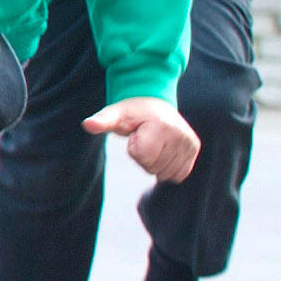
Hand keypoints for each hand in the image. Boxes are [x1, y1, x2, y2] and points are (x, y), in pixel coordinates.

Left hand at [84, 95, 199, 181]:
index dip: (133, 149)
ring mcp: (190, 142)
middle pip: (153, 167)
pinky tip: (163, 151)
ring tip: (154, 143)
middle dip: (143, 157)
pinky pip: (178, 174)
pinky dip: (167, 168)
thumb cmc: (131, 112)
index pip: (143, 156)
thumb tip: (87, 124)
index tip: (135, 135)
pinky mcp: (194, 148)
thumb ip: (102, 121)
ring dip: (155, 164)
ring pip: (165, 174)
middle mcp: (180, 134)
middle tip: (145, 138)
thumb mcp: (114, 114)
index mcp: (162, 126)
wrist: (154, 105)